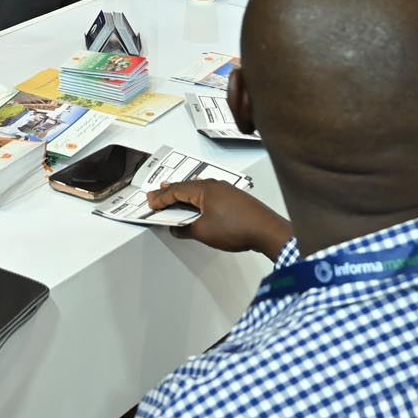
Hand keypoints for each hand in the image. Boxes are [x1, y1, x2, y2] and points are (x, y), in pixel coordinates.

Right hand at [146, 181, 292, 257]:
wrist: (268, 231)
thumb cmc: (238, 228)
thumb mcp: (204, 232)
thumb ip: (186, 229)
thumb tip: (177, 228)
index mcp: (204, 189)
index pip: (175, 191)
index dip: (161, 198)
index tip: (150, 202)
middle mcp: (214, 185)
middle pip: (186, 187)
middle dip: (169, 192)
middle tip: (155, 195)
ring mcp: (226, 190)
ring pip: (198, 189)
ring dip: (183, 195)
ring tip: (172, 196)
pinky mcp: (234, 198)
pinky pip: (209, 194)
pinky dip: (197, 198)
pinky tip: (197, 204)